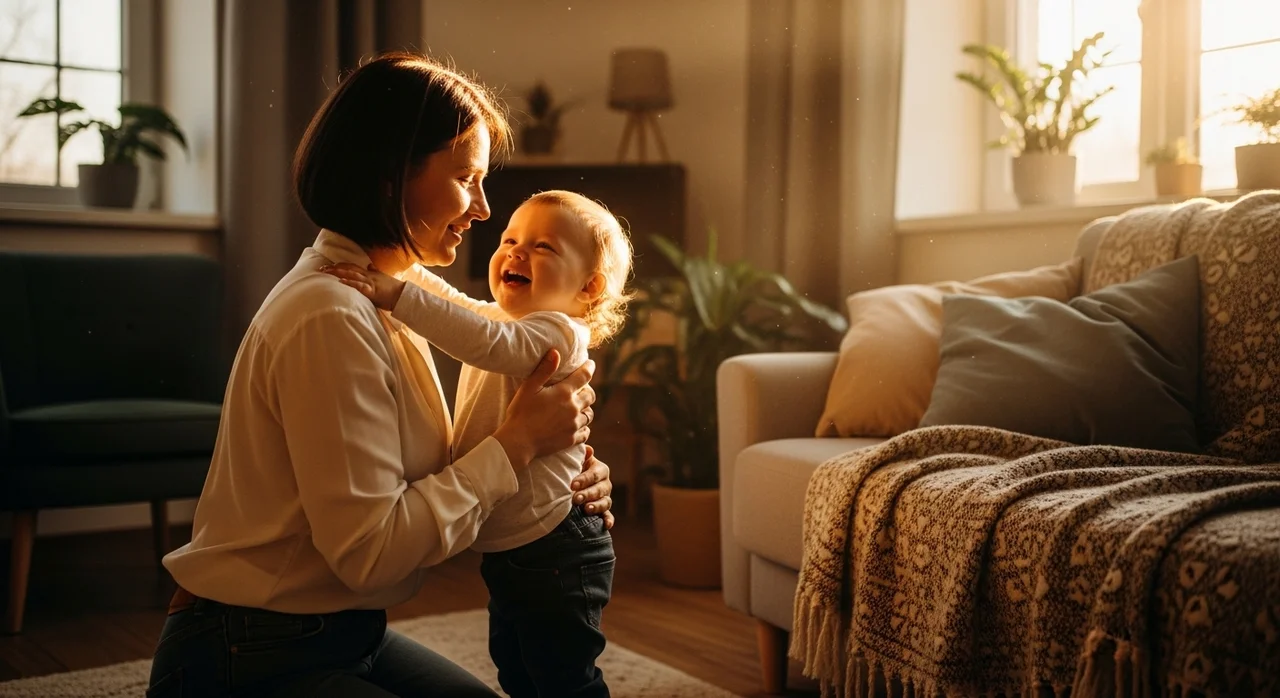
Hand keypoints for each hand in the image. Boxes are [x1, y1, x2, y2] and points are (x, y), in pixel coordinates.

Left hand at [321, 262, 404, 310]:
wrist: (403, 295)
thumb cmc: (393, 288)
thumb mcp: (382, 277)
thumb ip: (375, 271)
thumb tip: (370, 265)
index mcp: (369, 273)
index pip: (352, 266)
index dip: (340, 265)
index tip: (329, 266)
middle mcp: (368, 276)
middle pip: (349, 268)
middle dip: (335, 268)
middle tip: (322, 268)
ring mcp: (370, 282)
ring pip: (352, 275)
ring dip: (339, 272)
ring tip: (328, 272)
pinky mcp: (372, 291)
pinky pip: (359, 286)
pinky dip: (350, 283)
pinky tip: (341, 282)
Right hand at [494, 350, 595, 467]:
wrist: (519, 441)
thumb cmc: (521, 412)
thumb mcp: (529, 387)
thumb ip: (544, 369)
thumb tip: (556, 352)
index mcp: (564, 392)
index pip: (584, 376)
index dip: (589, 368)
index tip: (590, 364)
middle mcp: (573, 408)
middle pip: (590, 396)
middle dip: (587, 391)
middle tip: (582, 389)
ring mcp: (574, 425)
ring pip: (589, 415)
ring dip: (586, 409)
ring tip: (579, 408)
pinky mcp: (571, 439)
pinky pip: (585, 432)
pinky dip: (584, 427)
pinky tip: (577, 426)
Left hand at [572, 445, 613, 528]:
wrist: (570, 480)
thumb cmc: (572, 468)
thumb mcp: (576, 459)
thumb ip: (581, 454)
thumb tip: (588, 450)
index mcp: (600, 470)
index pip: (594, 474)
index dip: (584, 479)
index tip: (572, 485)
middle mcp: (605, 484)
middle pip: (600, 489)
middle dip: (588, 494)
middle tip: (576, 498)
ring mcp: (605, 497)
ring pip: (606, 502)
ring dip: (597, 506)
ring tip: (587, 509)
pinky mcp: (603, 510)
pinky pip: (608, 515)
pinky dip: (608, 520)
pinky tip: (607, 525)